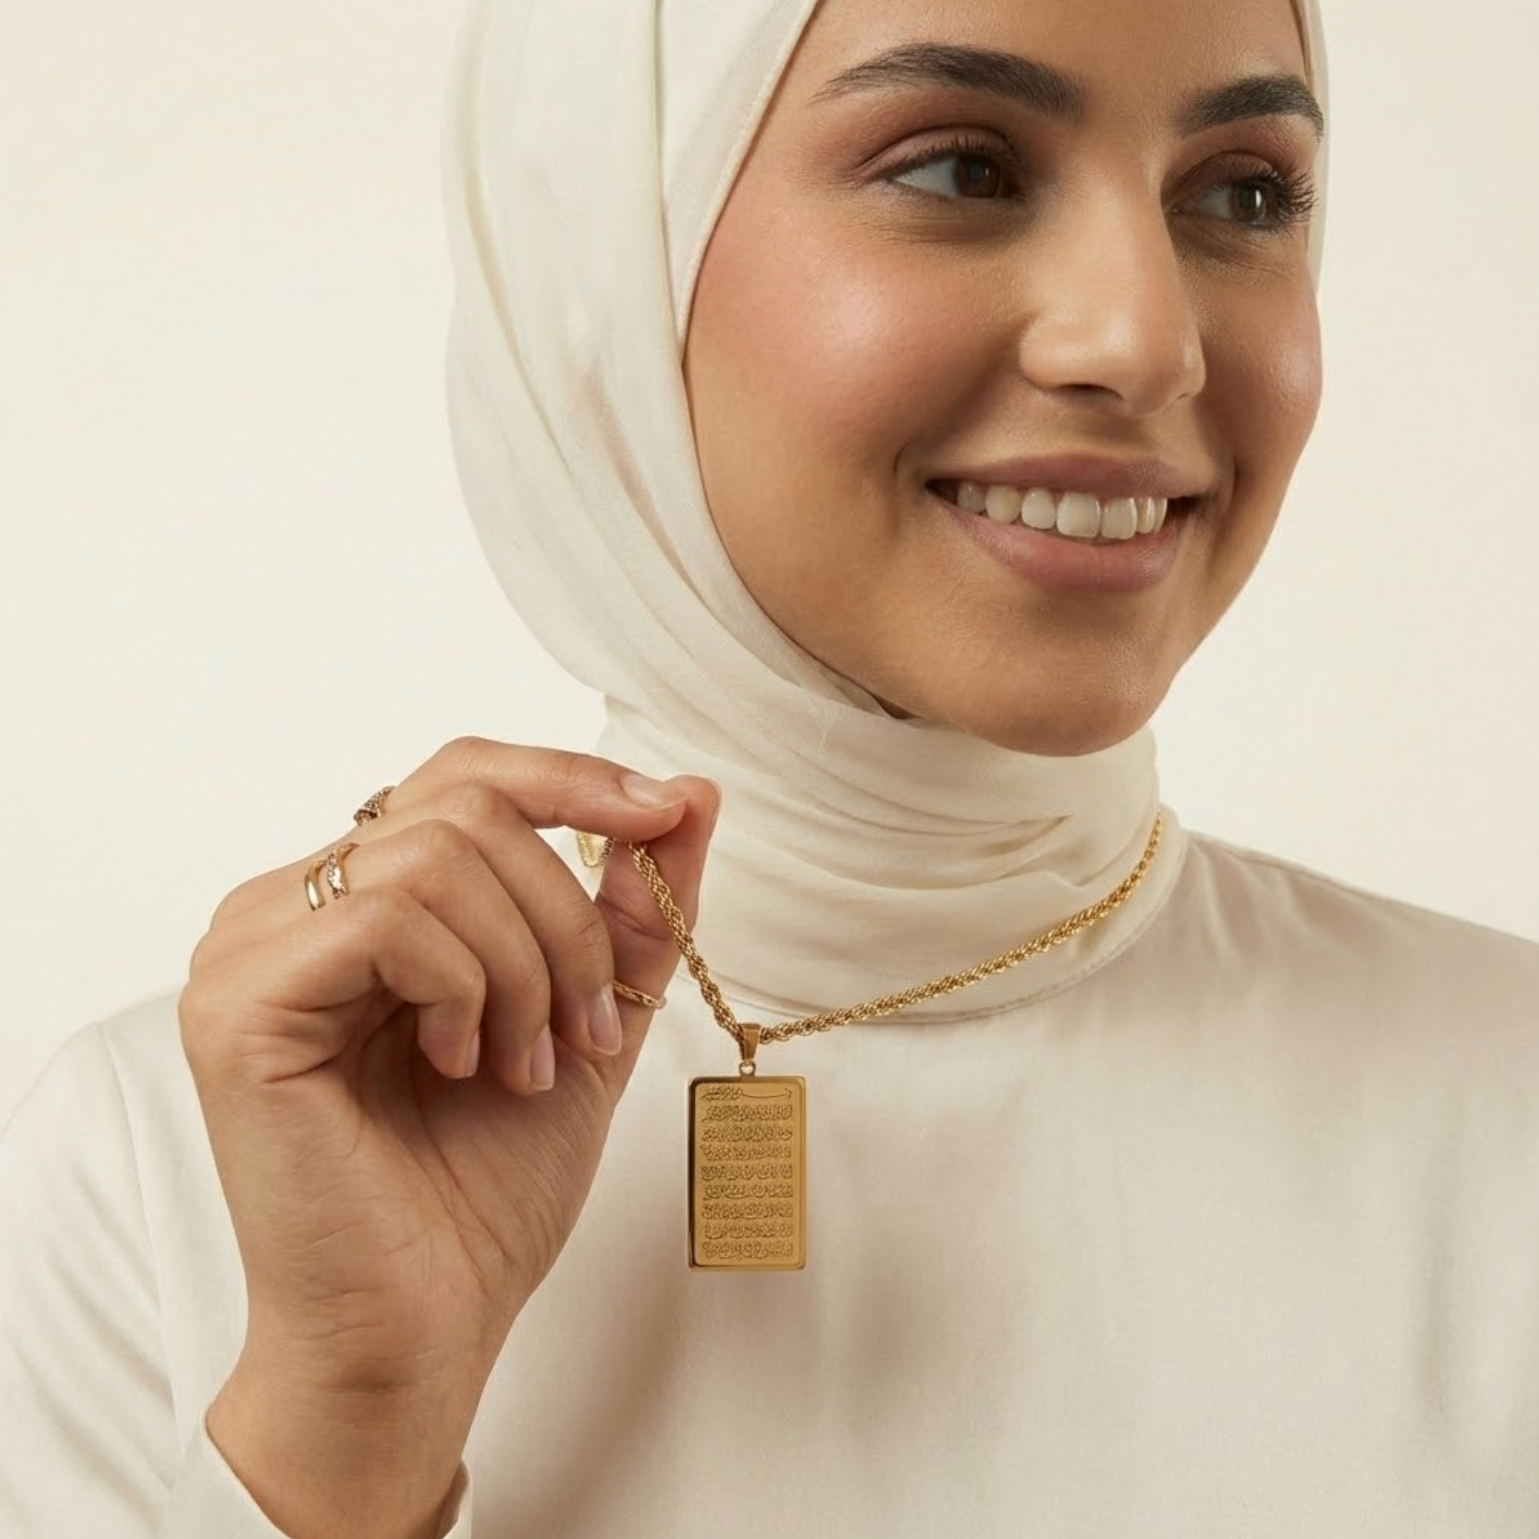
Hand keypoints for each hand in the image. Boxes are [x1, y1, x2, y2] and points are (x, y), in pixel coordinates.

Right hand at [179, 739, 717, 1538]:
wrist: (423, 1327)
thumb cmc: (487, 1186)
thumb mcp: (591, 1016)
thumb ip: (635, 907)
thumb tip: (693, 788)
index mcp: (358, 903)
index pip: (461, 776)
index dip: (570, 778)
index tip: (665, 812)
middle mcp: (287, 908)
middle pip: (464, 808)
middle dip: (565, 916)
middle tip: (586, 1030)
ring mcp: (249, 950)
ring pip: (436, 856)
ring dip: (524, 964)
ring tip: (525, 1064)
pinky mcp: (236, 1005)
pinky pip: (388, 918)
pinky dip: (465, 987)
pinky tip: (461, 1064)